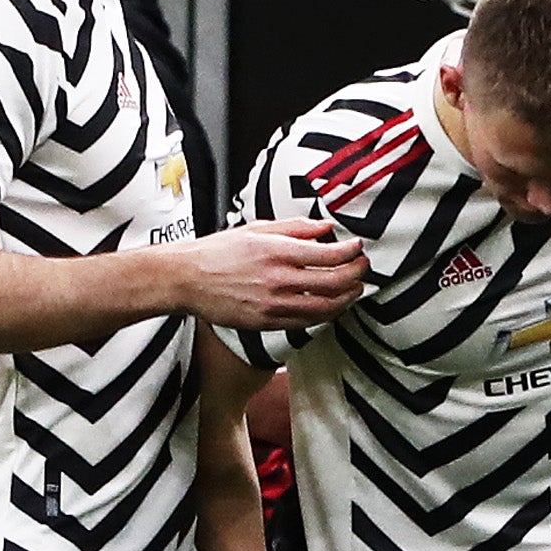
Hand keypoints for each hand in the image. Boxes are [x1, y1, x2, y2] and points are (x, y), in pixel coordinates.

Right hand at [182, 220, 365, 329]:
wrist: (187, 279)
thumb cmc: (219, 252)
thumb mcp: (257, 229)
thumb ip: (295, 228)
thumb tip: (326, 227)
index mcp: (276, 251)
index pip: (329, 254)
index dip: (351, 252)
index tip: (358, 248)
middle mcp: (278, 279)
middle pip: (334, 283)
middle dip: (357, 275)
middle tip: (363, 268)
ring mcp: (274, 304)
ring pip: (326, 307)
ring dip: (348, 298)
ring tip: (355, 288)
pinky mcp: (268, 323)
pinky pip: (308, 322)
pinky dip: (327, 314)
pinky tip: (333, 305)